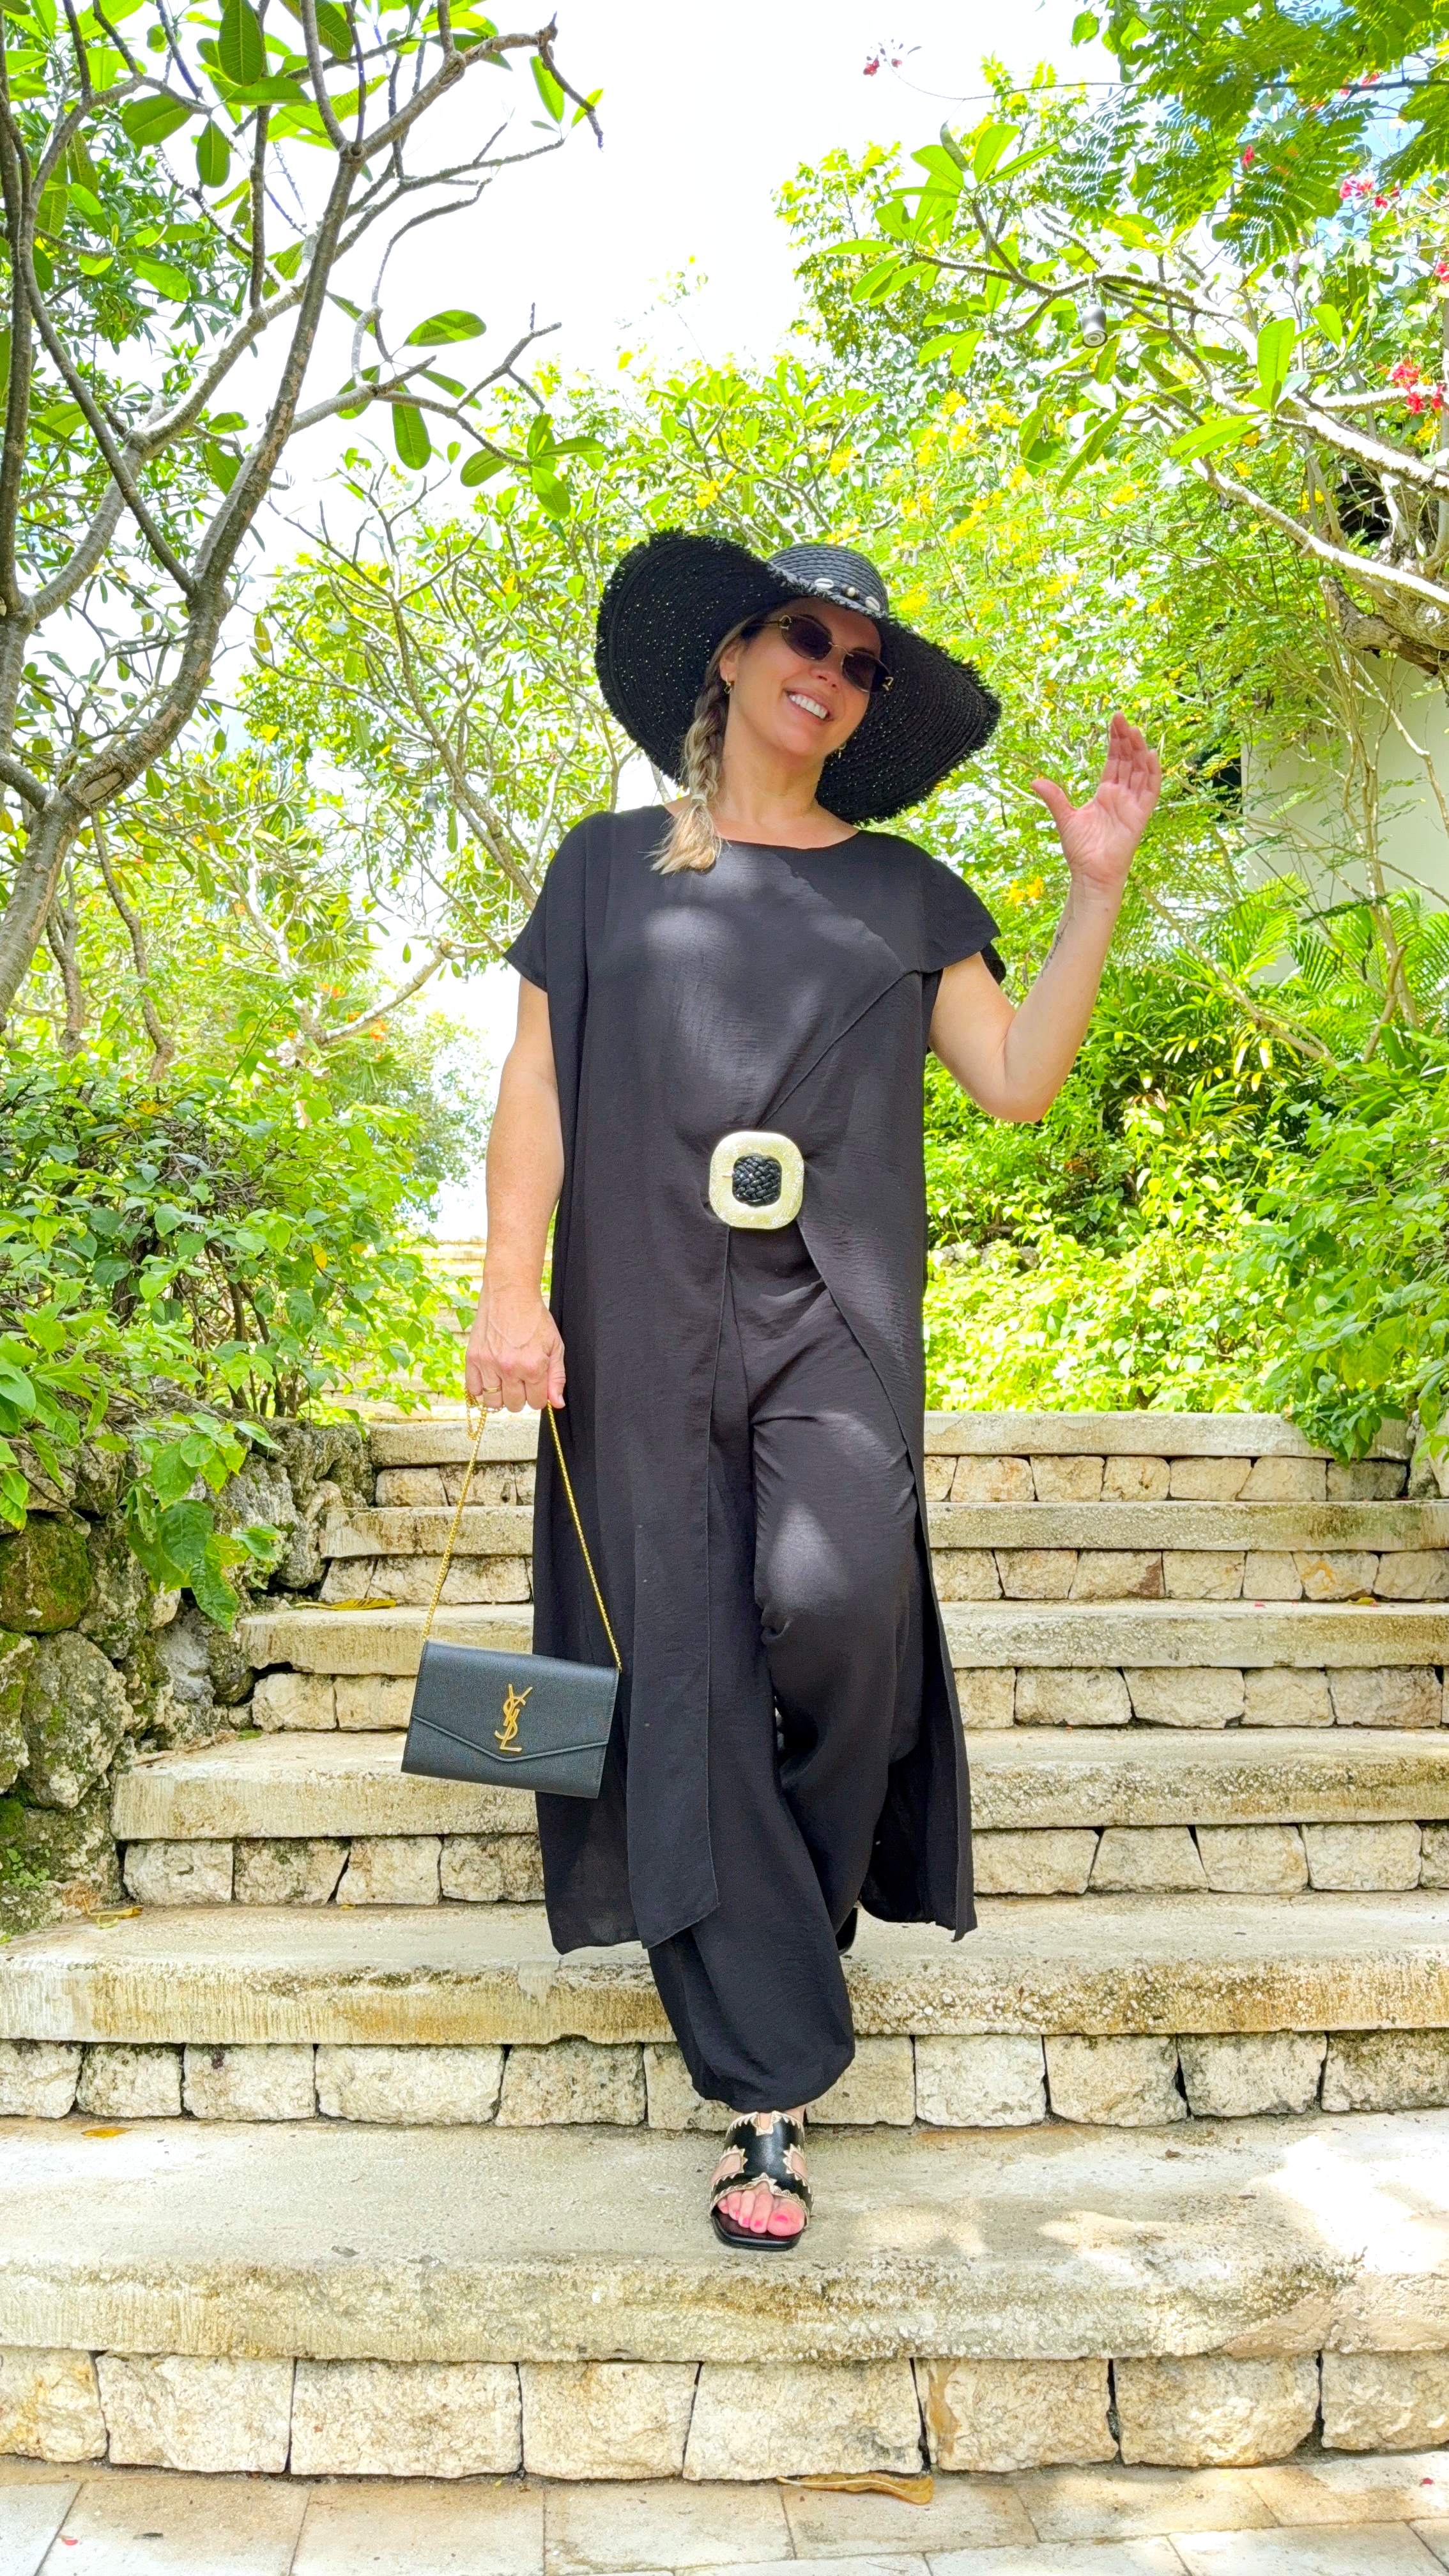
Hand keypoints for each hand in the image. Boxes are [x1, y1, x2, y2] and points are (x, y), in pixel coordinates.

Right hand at [465, 1277, 565, 1413]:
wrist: (510, 1294)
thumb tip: (557, 1403)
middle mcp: (509, 1368)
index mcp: (532, 1367)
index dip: (539, 1395)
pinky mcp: (472, 1358)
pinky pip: (473, 1390)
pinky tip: (490, 1379)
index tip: (536, 1384)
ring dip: (501, 1397)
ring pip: (493, 1403)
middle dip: (521, 1397)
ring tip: (505, 1382)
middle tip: (521, 1381)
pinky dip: (481, 1390)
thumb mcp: (555, 1346)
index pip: (537, 1402)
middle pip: (515, 1405)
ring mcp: (488, 1364)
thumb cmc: (534, 1318)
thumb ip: (557, 1377)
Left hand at [1030, 714, 1160, 898]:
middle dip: (1126, 739)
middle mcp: (1122, 795)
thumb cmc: (1081, 850)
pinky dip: (1152, 773)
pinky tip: (1150, 755)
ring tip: (1134, 730)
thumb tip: (1035, 781)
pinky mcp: (1140, 815)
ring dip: (1139, 750)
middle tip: (1121, 717)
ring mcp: (1132, 804)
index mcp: (1106, 793)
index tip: (1114, 720)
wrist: (1090, 874)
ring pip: (1140, 770)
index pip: (1114, 760)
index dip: (1115, 740)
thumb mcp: (1065, 818)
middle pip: (1128, 760)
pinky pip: (1150, 791)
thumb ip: (1055, 798)